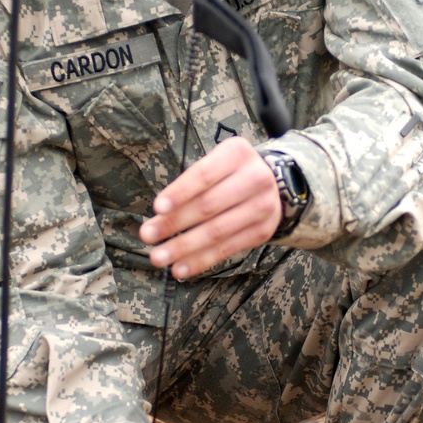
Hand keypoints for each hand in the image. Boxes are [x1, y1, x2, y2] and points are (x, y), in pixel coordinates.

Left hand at [139, 136, 280, 278]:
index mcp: (237, 154)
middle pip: (208, 205)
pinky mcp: (263, 231)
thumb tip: (159, 216)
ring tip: (159, 257)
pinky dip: (201, 260)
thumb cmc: (229, 173)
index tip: (157, 208)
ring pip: (217, 231)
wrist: (274, 184)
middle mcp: (255, 178)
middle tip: (147, 236)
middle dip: (174, 223)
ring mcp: (262, 206)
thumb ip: (190, 184)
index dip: (180, 192)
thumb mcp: (214, 163)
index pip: (203, 175)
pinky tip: (180, 268)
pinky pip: (227, 249)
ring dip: (184, 247)